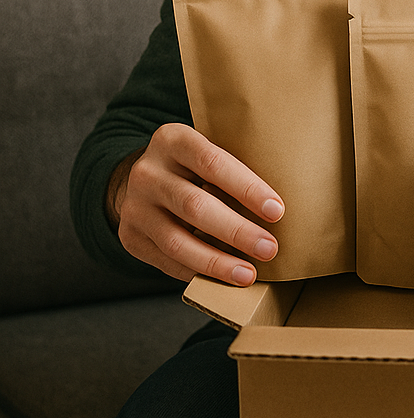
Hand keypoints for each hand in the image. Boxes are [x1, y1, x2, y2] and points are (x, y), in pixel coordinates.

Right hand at [108, 122, 284, 286]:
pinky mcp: (129, 236)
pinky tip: (222, 277)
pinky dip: (197, 271)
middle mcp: (147, 171)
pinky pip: (166, 261)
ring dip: (217, 261)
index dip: (247, 188)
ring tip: (248, 273)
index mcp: (173, 139)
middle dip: (237, 231)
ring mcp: (134, 206)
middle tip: (270, 248)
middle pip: (195, 205)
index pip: (213, 162)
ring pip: (177, 241)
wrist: (144, 178)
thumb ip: (233, 166)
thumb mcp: (207, 149)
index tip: (277, 211)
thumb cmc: (194, 165)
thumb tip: (279, 203)